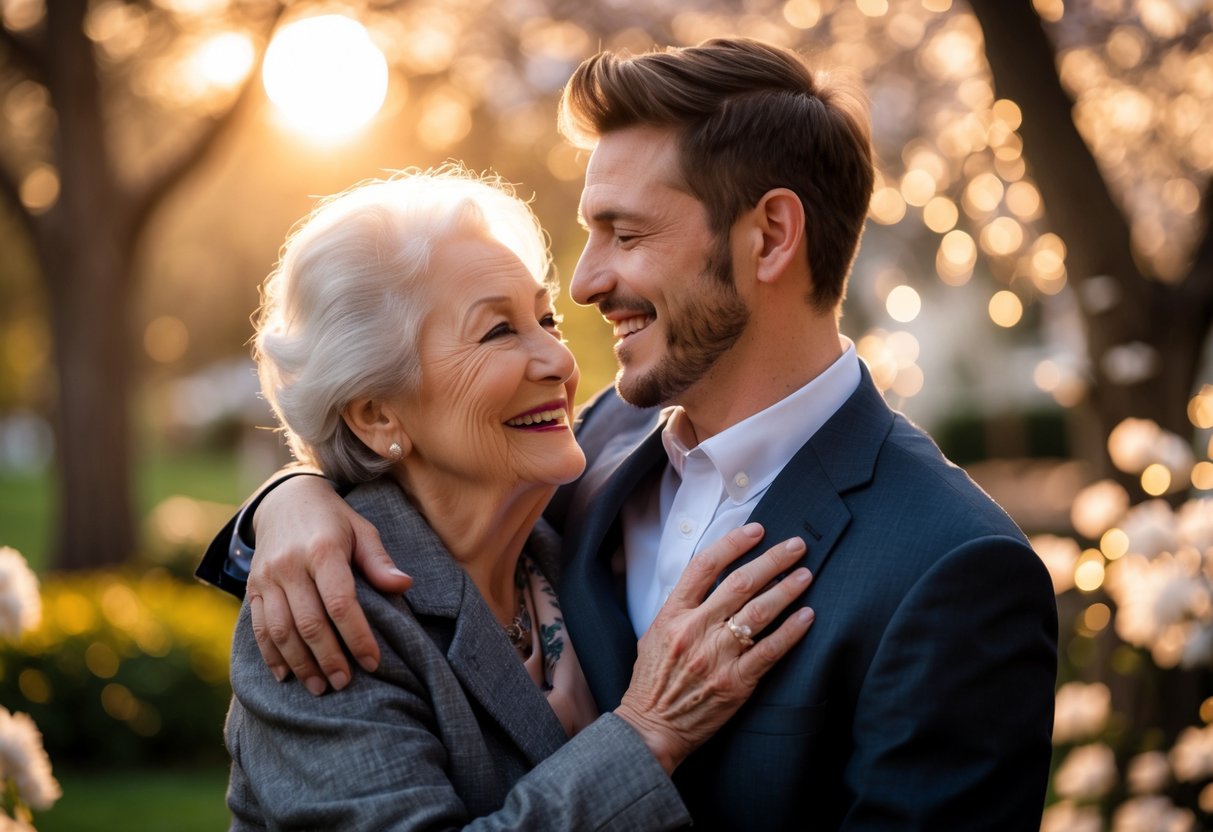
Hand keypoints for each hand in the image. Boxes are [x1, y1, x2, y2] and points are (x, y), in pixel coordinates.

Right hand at [246, 475, 411, 693]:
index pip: (341, 602)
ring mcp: (267, 577)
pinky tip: (286, 676)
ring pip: (281, 630)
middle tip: (344, 684)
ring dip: (300, 664)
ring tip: (319, 688)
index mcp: (323, 550)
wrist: (284, 500)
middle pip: (309, 622)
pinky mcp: (252, 586)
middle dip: (328, 658)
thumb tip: (404, 586)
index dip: (357, 636)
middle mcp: (290, 565)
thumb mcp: (362, 530)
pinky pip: (258, 627)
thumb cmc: (334, 520)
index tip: (372, 662)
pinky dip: (271, 655)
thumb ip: (380, 561)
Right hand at [614, 523, 813, 772]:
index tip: (756, 530)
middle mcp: (695, 631)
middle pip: (739, 584)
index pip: (705, 567)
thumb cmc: (652, 680)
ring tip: (805, 575)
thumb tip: (713, 579)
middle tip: (796, 546)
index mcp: (673, 615)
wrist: (651, 727)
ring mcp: (717, 657)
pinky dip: (791, 631)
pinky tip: (807, 616)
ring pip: (759, 613)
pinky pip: (770, 651)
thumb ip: (682, 607)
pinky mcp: (736, 683)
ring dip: (786, 591)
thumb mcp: (655, 633)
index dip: (733, 544)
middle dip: (772, 560)